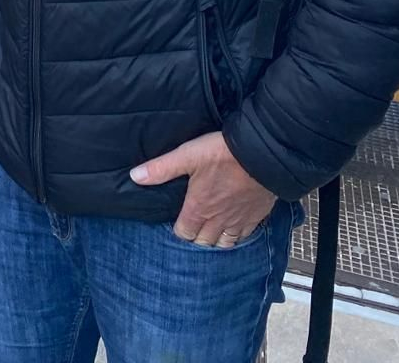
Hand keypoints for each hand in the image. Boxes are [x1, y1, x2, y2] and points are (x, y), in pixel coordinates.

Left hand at [130, 131, 276, 247]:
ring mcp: (239, 220)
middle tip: (193, 229)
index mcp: (199, 209)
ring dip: (216, 240)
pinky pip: (245, 235)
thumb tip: (135, 177)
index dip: (179, 230)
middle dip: (196, 238)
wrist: (263, 156)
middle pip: (204, 241)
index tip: (176, 223)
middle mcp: (218, 220)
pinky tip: (235, 228)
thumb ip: (161, 169)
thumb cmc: (224, 154)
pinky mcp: (256, 216)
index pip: (184, 233)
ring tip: (211, 232)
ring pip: (225, 243)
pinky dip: (238, 235)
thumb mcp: (187, 156)